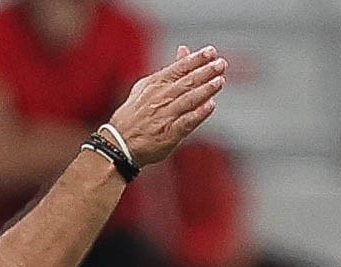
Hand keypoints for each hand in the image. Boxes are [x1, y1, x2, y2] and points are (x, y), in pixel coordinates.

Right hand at [106, 45, 226, 166]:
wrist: (120, 142)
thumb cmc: (136, 113)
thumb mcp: (148, 86)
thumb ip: (170, 69)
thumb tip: (184, 51)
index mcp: (154, 84)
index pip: (178, 68)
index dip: (196, 59)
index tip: (211, 52)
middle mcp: (159, 98)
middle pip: (186, 82)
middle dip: (205, 72)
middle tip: (220, 64)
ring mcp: (164, 116)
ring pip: (188, 100)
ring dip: (205, 90)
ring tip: (219, 81)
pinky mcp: (169, 134)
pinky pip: (186, 122)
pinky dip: (198, 114)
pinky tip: (210, 106)